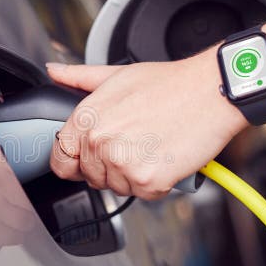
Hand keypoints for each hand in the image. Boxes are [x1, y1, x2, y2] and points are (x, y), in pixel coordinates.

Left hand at [48, 49, 246, 199]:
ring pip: (118, 187)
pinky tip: (165, 157)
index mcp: (86, 118)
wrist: (210, 92)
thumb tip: (54, 70)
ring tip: (152, 146)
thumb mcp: (116, 75)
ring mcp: (122, 164)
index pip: (59, 160)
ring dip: (134, 175)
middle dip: (110, 166)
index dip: (74, 161)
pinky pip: (144, 194)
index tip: (89, 159)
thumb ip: (79, 78)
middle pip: (91, 177)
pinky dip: (157, 183)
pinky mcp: (148, 181)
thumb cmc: (169, 84)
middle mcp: (99, 142)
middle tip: (136, 143)